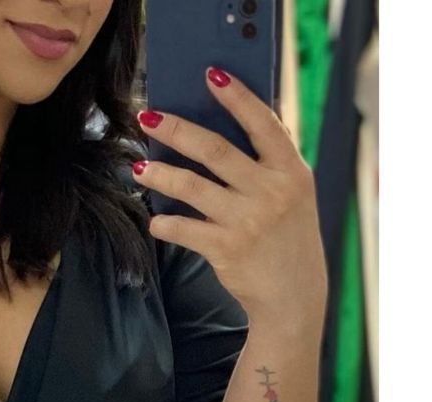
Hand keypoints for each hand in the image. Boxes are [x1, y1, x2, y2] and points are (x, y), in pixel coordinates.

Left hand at [132, 65, 327, 331]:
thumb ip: (269, 164)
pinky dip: (165, 224)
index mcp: (291, 171)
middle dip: (176, 130)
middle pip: (214, 150)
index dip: (236, 97)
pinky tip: (154, 221)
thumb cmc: (286, 238)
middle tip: (147, 117)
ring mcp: (247, 219)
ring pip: (191, 187)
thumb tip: (225, 132)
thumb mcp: (293, 195)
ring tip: (138, 168)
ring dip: (160, 175)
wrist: (293, 294)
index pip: (262, 123)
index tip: (210, 75)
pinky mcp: (226, 248)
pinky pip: (184, 229)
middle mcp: (270, 191)